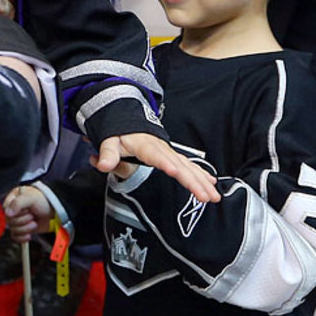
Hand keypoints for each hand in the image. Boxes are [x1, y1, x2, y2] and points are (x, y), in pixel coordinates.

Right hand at [3, 184, 51, 242]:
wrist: (56, 212)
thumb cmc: (44, 201)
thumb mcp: (31, 198)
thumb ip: (18, 203)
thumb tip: (8, 213)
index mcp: (14, 198)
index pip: (6, 209)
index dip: (15, 212)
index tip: (26, 210)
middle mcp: (14, 209)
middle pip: (9, 221)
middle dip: (23, 220)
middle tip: (32, 215)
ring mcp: (18, 220)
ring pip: (13, 230)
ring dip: (25, 229)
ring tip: (34, 223)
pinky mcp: (22, 229)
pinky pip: (15, 237)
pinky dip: (22, 238)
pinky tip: (29, 234)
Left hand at [93, 133, 220, 202]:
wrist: (128, 119)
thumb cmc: (120, 132)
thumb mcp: (109, 139)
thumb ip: (107, 153)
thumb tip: (101, 164)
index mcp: (145, 145)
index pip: (156, 155)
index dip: (165, 162)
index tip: (174, 171)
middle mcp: (161, 148)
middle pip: (180, 165)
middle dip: (193, 180)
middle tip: (206, 196)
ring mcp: (169, 152)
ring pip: (188, 167)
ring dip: (202, 181)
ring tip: (214, 196)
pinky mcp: (173, 155)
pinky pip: (189, 164)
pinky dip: (200, 173)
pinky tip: (211, 182)